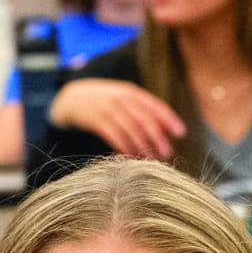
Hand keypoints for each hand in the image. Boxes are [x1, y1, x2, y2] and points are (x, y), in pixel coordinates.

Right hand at [49, 79, 185, 160]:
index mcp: (130, 92)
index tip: (181, 133)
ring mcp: (107, 108)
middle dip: (157, 138)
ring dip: (143, 147)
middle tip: (167, 153)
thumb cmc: (104, 102)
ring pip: (131, 130)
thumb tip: (166, 130)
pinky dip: (125, 148)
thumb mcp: (122, 99)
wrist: (71, 98)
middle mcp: (120, 98)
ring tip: (151, 160)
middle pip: (145, 120)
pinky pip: (115, 137)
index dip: (169, 118)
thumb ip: (142, 110)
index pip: (154, 105)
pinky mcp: (96, 120)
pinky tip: (131, 157)